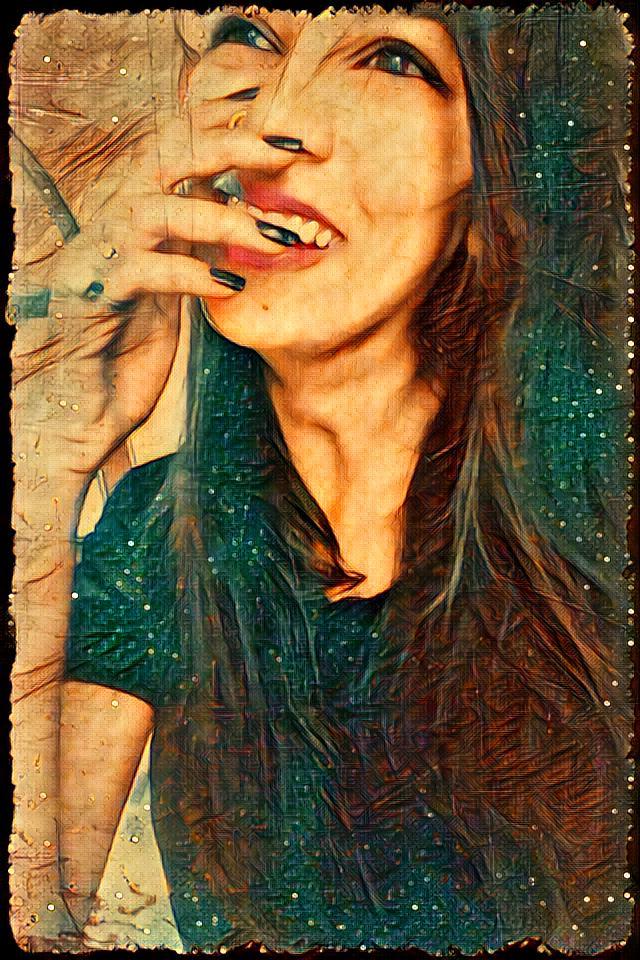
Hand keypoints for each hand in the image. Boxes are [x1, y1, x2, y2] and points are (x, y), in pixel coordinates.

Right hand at [11, 106, 294, 480]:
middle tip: (292, 150)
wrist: (78, 407)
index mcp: (135, 215)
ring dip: (224, 220)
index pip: (177, 146)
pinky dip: (191, 273)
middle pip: (167, 155)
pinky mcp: (94, 296)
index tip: (281, 120)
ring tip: (276, 241)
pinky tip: (231, 287)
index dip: (224, 122)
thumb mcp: (170, 286)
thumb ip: (193, 245)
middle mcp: (113, 223)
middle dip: (233, 143)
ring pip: (158, 210)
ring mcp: (99, 255)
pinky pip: (143, 270)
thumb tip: (240, 211)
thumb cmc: (124, 350)